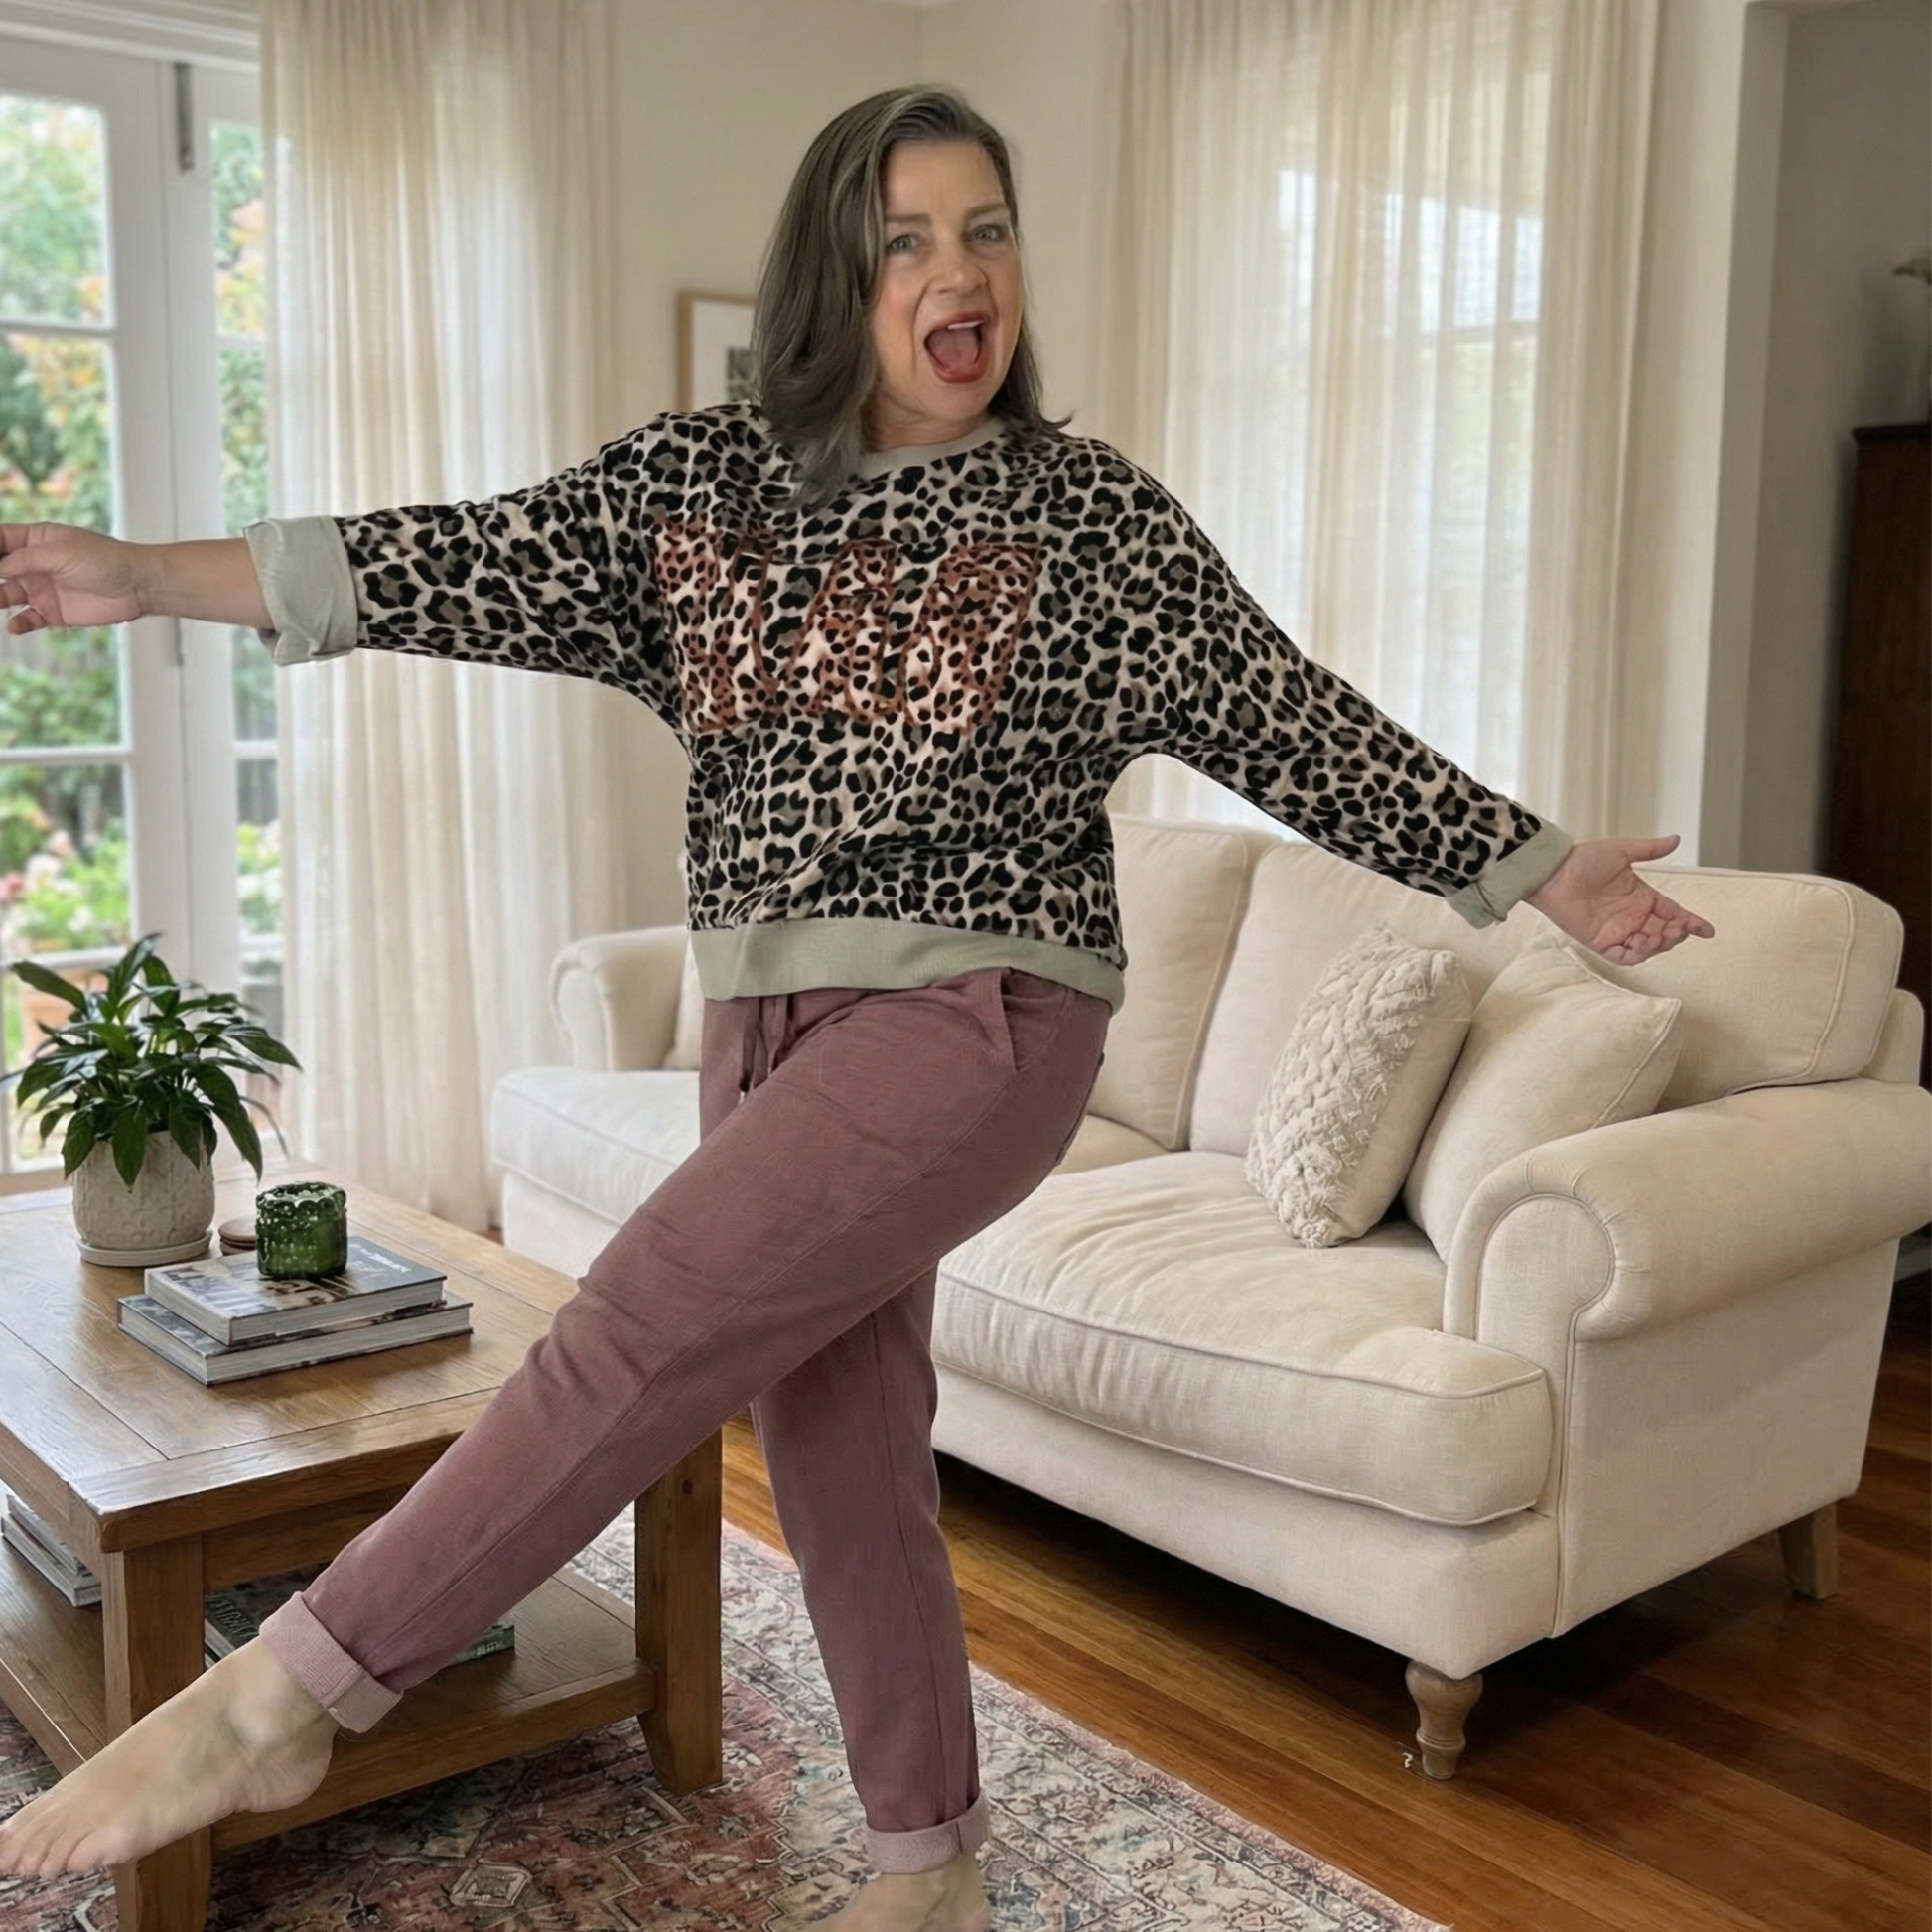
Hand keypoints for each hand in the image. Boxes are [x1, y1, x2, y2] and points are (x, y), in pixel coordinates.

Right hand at [0, 523, 149, 635]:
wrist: (138, 585)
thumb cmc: (105, 559)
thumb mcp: (61, 552)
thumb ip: (26, 560)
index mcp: (35, 540)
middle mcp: (34, 565)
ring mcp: (42, 589)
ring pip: (5, 595)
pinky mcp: (53, 612)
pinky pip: (27, 619)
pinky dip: (18, 623)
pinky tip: (15, 626)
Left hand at [1524, 833, 1715, 965]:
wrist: (1554, 872)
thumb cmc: (1583, 859)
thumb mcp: (1622, 851)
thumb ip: (1650, 849)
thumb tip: (1677, 839)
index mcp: (1641, 897)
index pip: (1673, 913)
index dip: (1691, 923)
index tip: (1707, 930)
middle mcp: (1632, 916)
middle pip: (1665, 933)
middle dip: (1678, 934)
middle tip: (1680, 928)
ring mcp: (1618, 930)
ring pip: (1649, 947)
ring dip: (1661, 944)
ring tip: (1663, 933)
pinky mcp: (1601, 942)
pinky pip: (1625, 957)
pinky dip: (1640, 954)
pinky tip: (1646, 943)